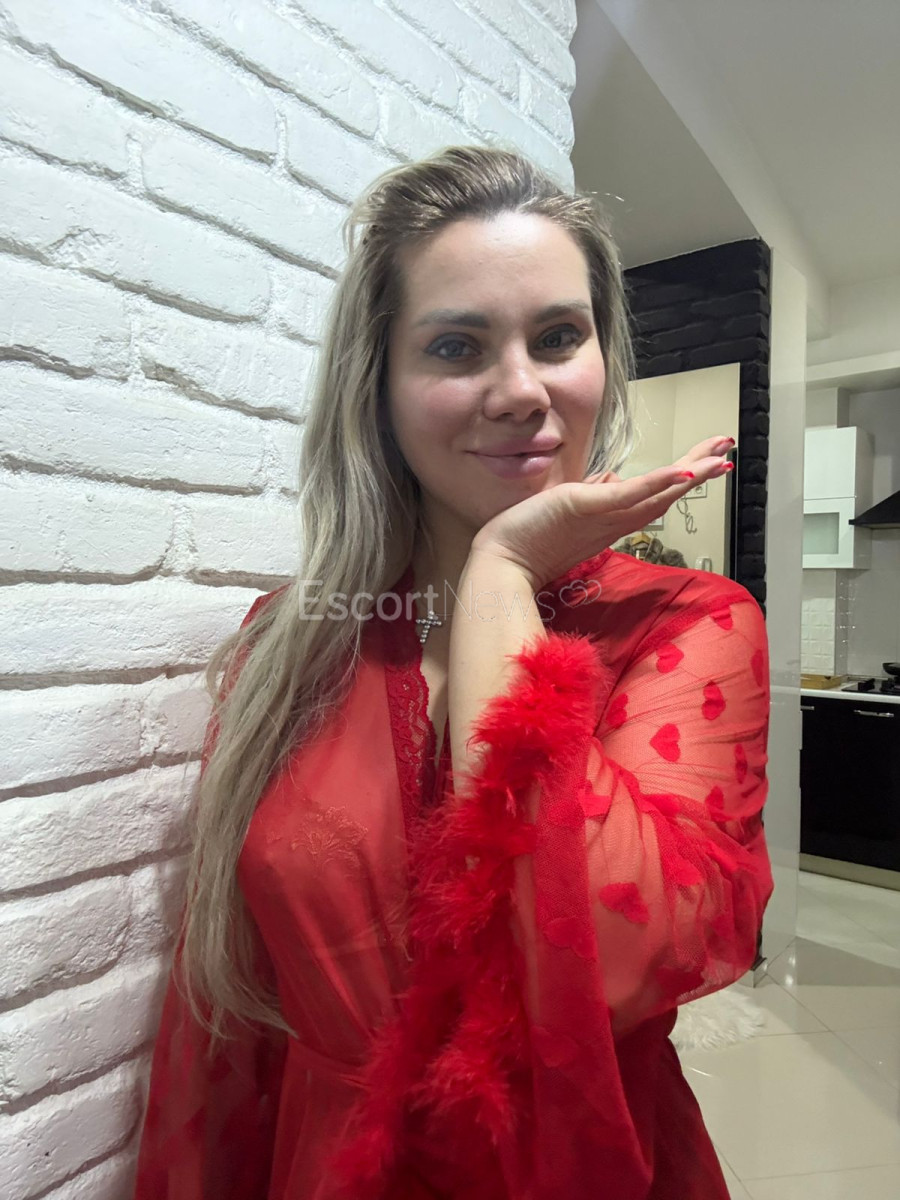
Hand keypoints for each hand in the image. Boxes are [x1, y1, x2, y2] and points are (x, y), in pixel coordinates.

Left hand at [470, 435, 734, 588]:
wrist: (500, 563)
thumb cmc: (526, 540)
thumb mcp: (567, 510)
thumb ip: (593, 496)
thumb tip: (612, 479)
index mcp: (612, 522)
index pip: (655, 497)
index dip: (685, 481)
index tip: (711, 461)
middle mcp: (614, 521)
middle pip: (666, 494)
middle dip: (699, 470)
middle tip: (728, 449)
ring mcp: (603, 516)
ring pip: (656, 494)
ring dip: (691, 474)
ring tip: (720, 458)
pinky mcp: (587, 508)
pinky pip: (629, 496)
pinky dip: (657, 484)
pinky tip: (682, 473)